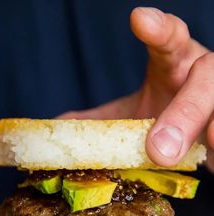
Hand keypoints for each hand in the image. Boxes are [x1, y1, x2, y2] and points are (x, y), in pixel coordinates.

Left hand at [59, 7, 213, 170]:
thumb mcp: (136, 116)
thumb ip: (104, 120)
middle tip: (158, 149)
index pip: (171, 39)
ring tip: (205, 146)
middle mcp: (205, 76)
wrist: (202, 138)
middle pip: (206, 77)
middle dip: (185, 112)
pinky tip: (213, 152)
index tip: (140, 20)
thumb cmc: (168, 118)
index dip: (160, 29)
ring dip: (212, 127)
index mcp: (176, 63)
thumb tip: (60, 126)